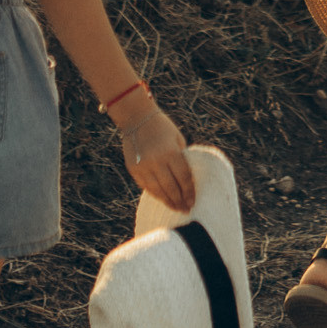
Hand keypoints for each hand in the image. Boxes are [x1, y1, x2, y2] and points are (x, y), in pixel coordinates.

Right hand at [115, 89, 196, 213]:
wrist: (136, 117)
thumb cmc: (162, 127)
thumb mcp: (177, 139)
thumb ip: (181, 158)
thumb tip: (187, 180)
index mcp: (171, 153)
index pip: (183, 178)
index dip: (189, 192)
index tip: (193, 202)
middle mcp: (157, 161)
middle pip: (171, 188)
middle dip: (179, 201)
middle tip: (186, 210)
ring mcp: (143, 166)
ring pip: (157, 190)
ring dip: (167, 201)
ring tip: (175, 208)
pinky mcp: (133, 169)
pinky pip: (146, 186)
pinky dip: (155, 193)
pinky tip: (162, 198)